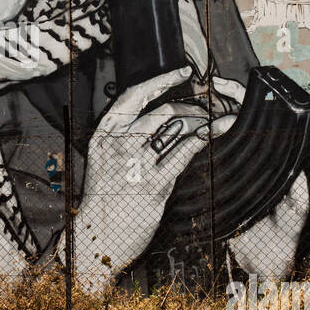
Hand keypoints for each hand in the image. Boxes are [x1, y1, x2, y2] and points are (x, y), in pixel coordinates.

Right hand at [76, 66, 217, 287]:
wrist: (96, 236)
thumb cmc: (102, 198)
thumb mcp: (103, 159)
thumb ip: (122, 137)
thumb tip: (155, 118)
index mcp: (105, 133)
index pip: (135, 95)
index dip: (161, 80)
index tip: (181, 72)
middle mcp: (120, 143)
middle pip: (163, 110)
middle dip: (192, 106)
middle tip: (206, 109)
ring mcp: (136, 163)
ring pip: (177, 128)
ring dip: (201, 121)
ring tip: (214, 120)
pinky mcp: (153, 184)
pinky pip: (184, 153)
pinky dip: (202, 139)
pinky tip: (213, 134)